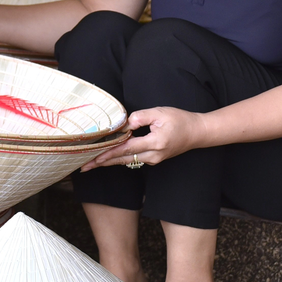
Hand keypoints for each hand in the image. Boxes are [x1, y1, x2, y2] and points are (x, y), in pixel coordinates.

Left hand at [81, 107, 207, 170]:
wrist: (197, 132)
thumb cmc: (180, 120)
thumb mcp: (160, 112)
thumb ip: (140, 117)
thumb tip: (124, 124)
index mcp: (154, 143)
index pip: (126, 149)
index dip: (109, 153)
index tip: (94, 158)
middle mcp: (153, 155)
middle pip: (123, 159)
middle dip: (103, 163)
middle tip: (84, 168)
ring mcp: (154, 159)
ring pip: (127, 161)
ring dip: (109, 162)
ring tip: (92, 164)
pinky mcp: (154, 159)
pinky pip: (134, 159)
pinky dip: (120, 158)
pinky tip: (108, 157)